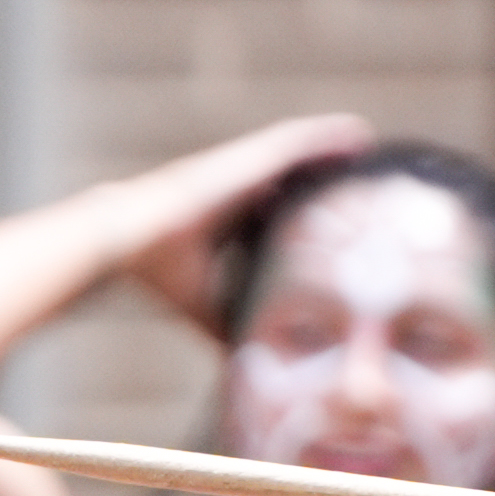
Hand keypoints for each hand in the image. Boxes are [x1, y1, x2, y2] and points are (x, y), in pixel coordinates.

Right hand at [104, 113, 379, 324]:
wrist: (123, 242)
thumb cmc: (155, 271)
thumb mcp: (203, 303)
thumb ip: (224, 325)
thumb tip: (239, 362)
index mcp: (230, 217)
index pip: (278, 208)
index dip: (309, 206)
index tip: (343, 215)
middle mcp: (237, 189)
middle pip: (293, 178)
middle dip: (328, 175)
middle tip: (370, 180)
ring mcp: (240, 171)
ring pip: (299, 155)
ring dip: (334, 151)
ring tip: (370, 148)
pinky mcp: (243, 160)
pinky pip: (294, 142)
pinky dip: (325, 136)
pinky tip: (355, 133)